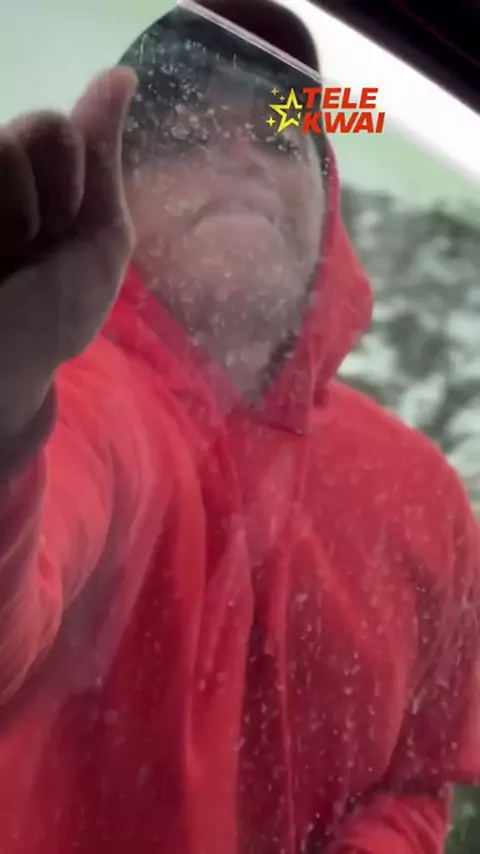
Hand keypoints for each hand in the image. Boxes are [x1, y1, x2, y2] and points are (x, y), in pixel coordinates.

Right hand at [0, 67, 136, 435]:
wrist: (10, 370)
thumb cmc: (56, 313)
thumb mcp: (98, 238)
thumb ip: (101, 159)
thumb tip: (119, 74)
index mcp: (41, 181)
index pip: (61, 132)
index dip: (74, 184)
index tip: (65, 234)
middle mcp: (5, 178)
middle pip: (37, 127)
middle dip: (54, 193)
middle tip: (37, 247)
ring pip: (7, 145)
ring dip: (19, 205)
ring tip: (9, 256)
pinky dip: (4, 203)